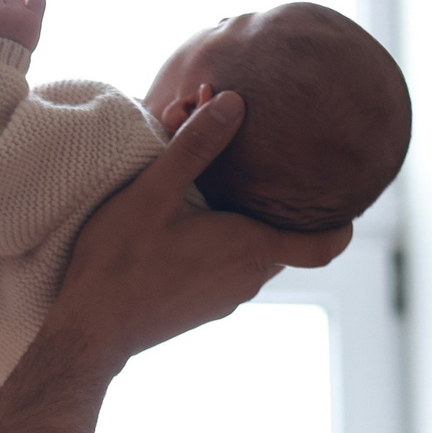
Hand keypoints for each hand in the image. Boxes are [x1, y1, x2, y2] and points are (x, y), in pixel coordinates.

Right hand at [45, 91, 351, 368]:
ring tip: (204, 191)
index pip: (324, 245)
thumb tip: (233, 100)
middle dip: (268, 203)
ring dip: (237, 222)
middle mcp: (247, 278)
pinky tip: (182, 226)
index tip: (343, 201)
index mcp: (249, 248)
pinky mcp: (200, 308)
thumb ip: (197, 145)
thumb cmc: (119, 263)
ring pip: (250, 252)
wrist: (88, 333)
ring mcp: (224, 299)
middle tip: (250, 168)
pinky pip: (225, 269)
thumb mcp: (155, 192)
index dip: (342, 224)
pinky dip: (218, 244)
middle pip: (282, 238)